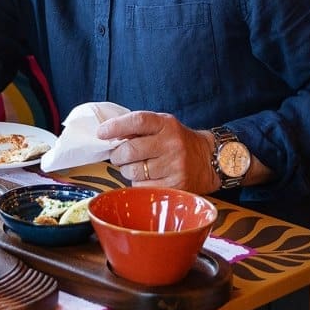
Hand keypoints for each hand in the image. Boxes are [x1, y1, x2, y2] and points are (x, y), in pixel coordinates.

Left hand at [96, 110, 218, 194]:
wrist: (208, 160)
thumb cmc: (177, 141)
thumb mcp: (162, 126)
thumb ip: (138, 128)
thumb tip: (107, 134)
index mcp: (166, 124)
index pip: (137, 121)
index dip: (115, 127)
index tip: (101, 133)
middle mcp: (172, 144)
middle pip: (131, 150)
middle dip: (117, 155)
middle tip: (118, 156)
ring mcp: (175, 166)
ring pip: (134, 171)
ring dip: (127, 171)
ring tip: (136, 167)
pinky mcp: (175, 186)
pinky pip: (142, 188)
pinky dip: (138, 184)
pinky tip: (147, 178)